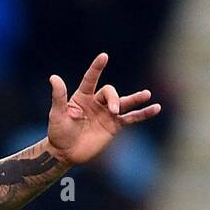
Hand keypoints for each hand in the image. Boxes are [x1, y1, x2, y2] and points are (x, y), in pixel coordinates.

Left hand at [45, 52, 160, 166]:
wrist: (65, 153)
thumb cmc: (58, 132)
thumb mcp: (57, 114)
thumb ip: (59, 97)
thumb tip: (54, 77)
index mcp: (83, 97)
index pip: (91, 79)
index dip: (97, 68)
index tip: (104, 56)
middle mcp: (97, 102)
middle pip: (110, 93)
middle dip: (114, 99)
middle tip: (114, 111)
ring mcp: (107, 114)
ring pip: (125, 102)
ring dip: (136, 98)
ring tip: (147, 94)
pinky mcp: (114, 126)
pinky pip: (131, 118)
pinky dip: (143, 114)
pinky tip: (156, 108)